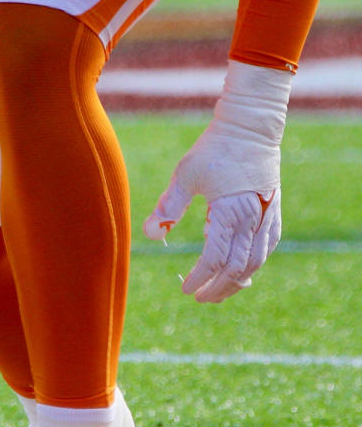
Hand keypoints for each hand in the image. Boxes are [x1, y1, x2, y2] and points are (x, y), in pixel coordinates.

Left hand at [143, 60, 290, 302]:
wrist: (251, 127)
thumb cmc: (215, 148)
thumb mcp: (187, 174)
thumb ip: (169, 204)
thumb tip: (151, 233)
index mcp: (231, 214)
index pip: (215, 260)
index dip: (200, 278)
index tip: (186, 289)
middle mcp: (253, 222)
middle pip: (237, 270)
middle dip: (218, 289)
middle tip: (200, 298)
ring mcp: (268, 219)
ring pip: (255, 264)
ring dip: (237, 282)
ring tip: (220, 291)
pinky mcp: (275, 212)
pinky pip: (266, 249)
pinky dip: (253, 265)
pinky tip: (243, 269)